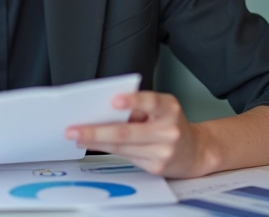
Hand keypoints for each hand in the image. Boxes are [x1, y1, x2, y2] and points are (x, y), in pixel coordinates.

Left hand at [65, 91, 214, 177]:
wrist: (195, 151)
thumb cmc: (171, 124)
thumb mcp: (161, 109)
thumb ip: (138, 108)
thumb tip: (104, 110)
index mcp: (169, 108)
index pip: (151, 102)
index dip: (132, 101)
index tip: (114, 101)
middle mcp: (168, 130)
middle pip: (127, 131)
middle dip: (96, 131)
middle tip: (74, 129)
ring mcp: (163, 151)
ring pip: (122, 146)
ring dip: (96, 142)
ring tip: (77, 137)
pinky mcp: (156, 166)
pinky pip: (126, 156)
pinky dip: (107, 150)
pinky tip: (94, 145)